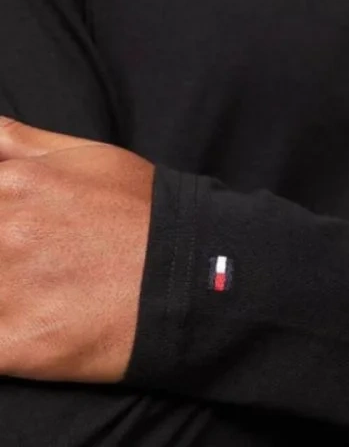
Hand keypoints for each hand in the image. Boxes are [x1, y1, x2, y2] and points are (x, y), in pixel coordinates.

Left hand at [0, 115, 154, 382]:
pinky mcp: (17, 344)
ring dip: (0, 296)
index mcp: (14, 185)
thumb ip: (15, 140)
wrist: (192, 275)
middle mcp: (4, 233)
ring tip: (40, 289)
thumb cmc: (141, 212)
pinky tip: (25, 328)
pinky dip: (2, 340)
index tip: (9, 229)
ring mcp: (7, 292)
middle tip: (35, 255)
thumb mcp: (87, 156)